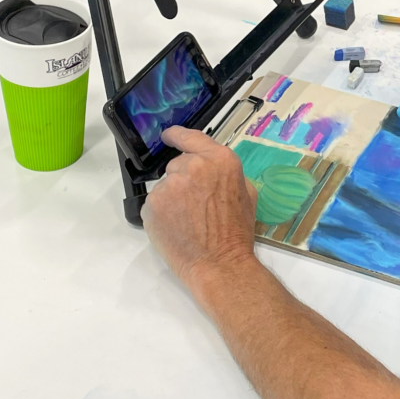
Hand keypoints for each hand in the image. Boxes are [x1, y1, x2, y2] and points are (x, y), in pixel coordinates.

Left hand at [141, 126, 256, 293]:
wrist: (220, 262)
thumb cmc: (237, 232)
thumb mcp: (247, 194)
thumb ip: (228, 174)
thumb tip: (214, 171)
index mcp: (220, 160)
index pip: (190, 137)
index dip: (177, 135)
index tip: (169, 136)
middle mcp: (193, 166)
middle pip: (178, 164)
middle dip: (184, 179)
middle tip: (197, 204)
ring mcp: (170, 184)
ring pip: (166, 185)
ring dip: (173, 197)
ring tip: (188, 219)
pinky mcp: (152, 203)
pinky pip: (154, 203)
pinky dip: (162, 213)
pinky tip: (176, 227)